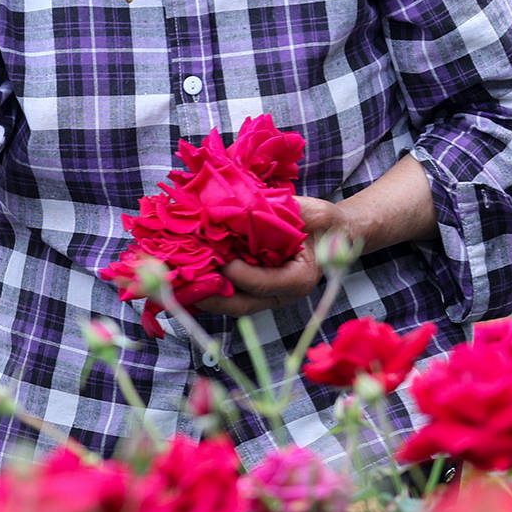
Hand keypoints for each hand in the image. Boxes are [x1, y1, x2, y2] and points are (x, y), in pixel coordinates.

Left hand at [197, 197, 349, 318]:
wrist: (332, 233)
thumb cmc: (322, 222)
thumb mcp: (310, 213)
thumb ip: (282, 213)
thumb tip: (246, 207)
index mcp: (300, 279)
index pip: (263, 284)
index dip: (239, 274)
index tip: (220, 260)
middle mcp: (281, 293)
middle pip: (241, 304)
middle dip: (211, 297)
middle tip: (184, 284)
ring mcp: (267, 294)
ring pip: (232, 303)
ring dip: (204, 294)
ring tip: (178, 284)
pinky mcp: (256, 288)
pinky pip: (231, 293)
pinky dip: (209, 286)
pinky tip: (188, 277)